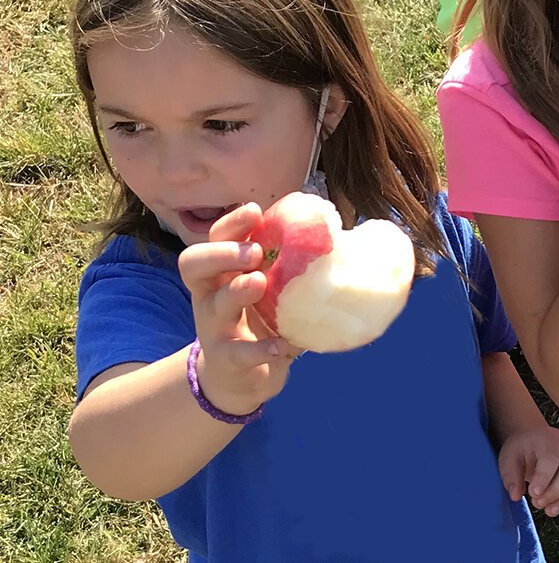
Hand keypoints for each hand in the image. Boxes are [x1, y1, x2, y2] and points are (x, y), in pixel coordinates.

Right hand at [177, 204, 299, 415]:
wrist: (239, 378)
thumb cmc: (260, 320)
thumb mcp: (269, 289)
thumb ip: (287, 265)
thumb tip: (333, 232)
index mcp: (221, 273)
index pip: (213, 239)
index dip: (230, 224)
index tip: (255, 211)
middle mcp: (210, 297)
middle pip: (194, 264)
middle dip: (222, 252)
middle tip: (254, 252)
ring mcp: (215, 329)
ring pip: (214, 305)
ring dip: (237, 290)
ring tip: (259, 283)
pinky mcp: (227, 361)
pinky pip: (238, 354)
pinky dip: (259, 350)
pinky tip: (280, 346)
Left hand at [497, 423, 558, 517]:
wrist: (535, 441)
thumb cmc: (522, 451)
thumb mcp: (509, 459)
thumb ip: (511, 476)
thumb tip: (516, 496)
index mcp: (548, 438)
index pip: (552, 457)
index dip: (544, 478)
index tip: (532, 494)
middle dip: (555, 492)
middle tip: (537, 504)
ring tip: (550, 510)